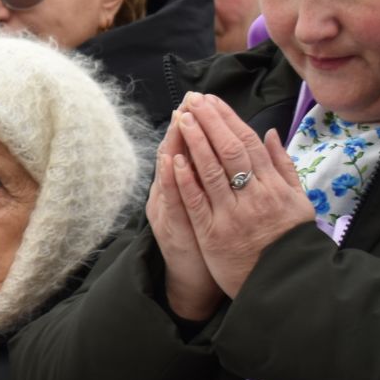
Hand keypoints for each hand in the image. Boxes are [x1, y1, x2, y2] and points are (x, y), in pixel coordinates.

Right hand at [148, 111, 222, 321]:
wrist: (192, 280)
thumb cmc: (202, 241)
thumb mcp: (204, 204)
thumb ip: (206, 175)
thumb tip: (211, 146)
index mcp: (179, 187)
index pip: (185, 148)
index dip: (192, 123)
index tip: (199, 98)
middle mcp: (169, 195)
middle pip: (174, 154)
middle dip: (184, 126)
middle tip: (189, 100)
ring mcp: (168, 211)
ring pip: (169, 172)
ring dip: (174, 144)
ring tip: (178, 120)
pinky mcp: (172, 229)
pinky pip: (171, 201)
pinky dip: (171, 181)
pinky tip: (171, 161)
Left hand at [170, 92, 311, 297]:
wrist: (284, 280)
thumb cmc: (288, 239)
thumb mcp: (298, 200)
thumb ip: (284, 166)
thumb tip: (272, 133)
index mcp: (274, 185)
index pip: (249, 143)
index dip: (229, 119)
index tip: (213, 102)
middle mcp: (255, 195)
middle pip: (230, 150)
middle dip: (210, 122)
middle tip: (193, 101)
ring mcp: (233, 214)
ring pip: (212, 171)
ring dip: (195, 142)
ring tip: (181, 119)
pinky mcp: (214, 234)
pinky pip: (197, 203)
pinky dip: (185, 180)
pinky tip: (174, 159)